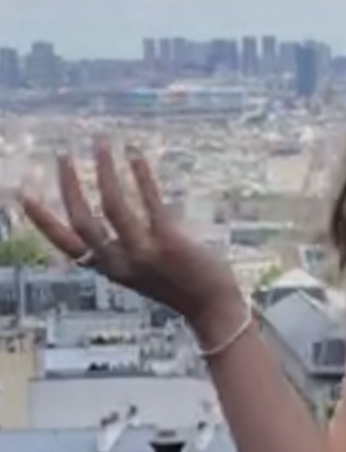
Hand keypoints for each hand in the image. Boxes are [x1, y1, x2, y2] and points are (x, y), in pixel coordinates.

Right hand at [17, 142, 245, 337]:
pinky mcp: (170, 243)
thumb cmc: (182, 285)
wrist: (215, 309)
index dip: (42, 220)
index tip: (23, 194)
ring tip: (102, 142)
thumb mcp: (142, 271)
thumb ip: (124, 250)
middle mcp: (120, 263)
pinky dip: (141, 175)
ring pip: (113, 205)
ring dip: (105, 170)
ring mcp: (144, 253)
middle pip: (82, 219)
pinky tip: (136, 154)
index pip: (66, 244)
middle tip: (62, 154)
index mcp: (109, 269)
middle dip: (69, 184)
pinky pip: (150, 202)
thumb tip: (113, 212)